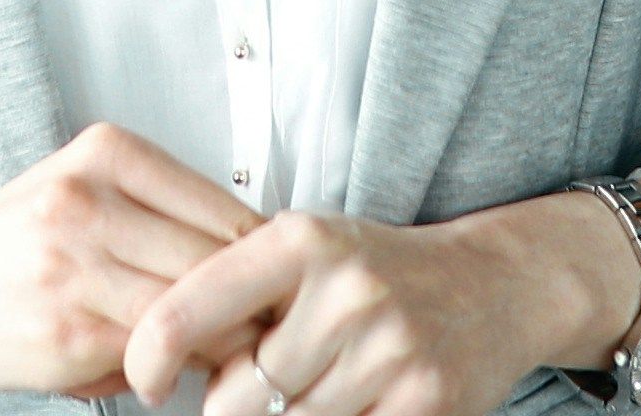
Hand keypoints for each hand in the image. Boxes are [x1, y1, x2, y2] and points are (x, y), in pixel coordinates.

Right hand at [0, 122, 258, 395]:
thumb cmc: (15, 236)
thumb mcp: (84, 186)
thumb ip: (164, 209)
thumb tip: (265, 260)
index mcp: (105, 152)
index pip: (229, 212)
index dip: (265, 263)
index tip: (273, 290)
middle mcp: (87, 201)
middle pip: (217, 264)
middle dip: (246, 307)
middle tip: (255, 331)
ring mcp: (73, 269)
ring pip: (191, 313)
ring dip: (212, 343)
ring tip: (207, 352)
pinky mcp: (64, 335)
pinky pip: (150, 357)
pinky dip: (164, 369)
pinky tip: (149, 369)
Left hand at [127, 198, 638, 415]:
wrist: (495, 285)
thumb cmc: (375, 274)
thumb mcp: (306, 254)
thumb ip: (236, 296)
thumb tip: (154, 363)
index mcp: (301, 241)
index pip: (188, 308)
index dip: (148, 357)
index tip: (145, 383)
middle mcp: (346, 289)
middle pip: (233, 395)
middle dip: (231, 405)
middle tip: (258, 385)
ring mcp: (390, 348)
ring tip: (315, 389)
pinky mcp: (426, 402)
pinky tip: (351, 406)